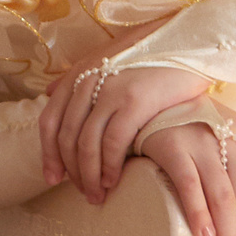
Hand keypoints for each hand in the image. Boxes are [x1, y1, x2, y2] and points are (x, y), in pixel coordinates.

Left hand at [38, 62, 206, 199]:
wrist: (187, 40)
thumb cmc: (148, 55)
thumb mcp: (106, 60)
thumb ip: (79, 78)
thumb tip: (50, 92)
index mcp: (78, 73)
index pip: (49, 120)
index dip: (48, 154)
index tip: (53, 178)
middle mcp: (87, 81)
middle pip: (66, 137)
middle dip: (71, 171)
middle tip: (82, 193)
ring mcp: (109, 91)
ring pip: (86, 143)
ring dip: (89, 175)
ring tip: (97, 195)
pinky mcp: (134, 101)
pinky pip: (113, 142)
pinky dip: (109, 166)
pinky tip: (114, 180)